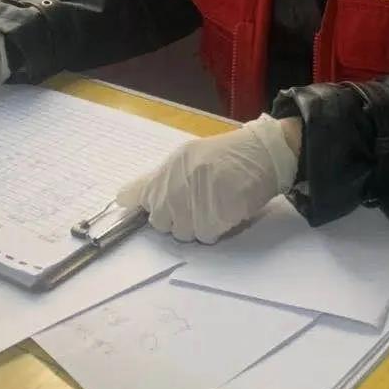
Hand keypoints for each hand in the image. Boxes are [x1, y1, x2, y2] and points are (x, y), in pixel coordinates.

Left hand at [116, 113, 300, 243]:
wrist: (265, 153)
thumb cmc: (229, 156)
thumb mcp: (190, 158)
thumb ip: (160, 180)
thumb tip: (122, 199)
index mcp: (171, 165)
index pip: (139, 194)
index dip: (139, 206)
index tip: (142, 211)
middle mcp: (178, 180)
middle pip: (160, 221)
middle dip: (177, 219)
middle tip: (198, 205)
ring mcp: (196, 197)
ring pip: (183, 232)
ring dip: (198, 226)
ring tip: (216, 205)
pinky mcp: (215, 212)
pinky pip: (206, 235)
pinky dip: (217, 228)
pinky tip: (227, 210)